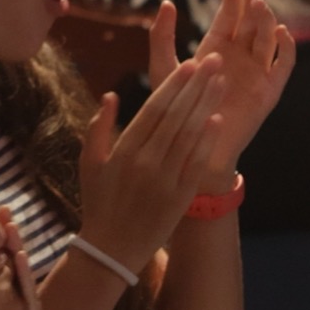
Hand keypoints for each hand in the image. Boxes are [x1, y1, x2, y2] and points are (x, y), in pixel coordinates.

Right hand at [78, 57, 227, 270]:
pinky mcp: (180, 196)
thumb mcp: (88, 164)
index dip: (173, 85)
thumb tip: (111, 95)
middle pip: (176, 116)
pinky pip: (196, 162)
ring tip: (220, 82)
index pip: (154, 109)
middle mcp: (146, 161)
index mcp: (123, 150)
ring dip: (207, 105)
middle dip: (196, 86)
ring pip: (189, 134)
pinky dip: (207, 140)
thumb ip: (98, 127)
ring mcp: (165, 179)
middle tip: (214, 61)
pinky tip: (217, 119)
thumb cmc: (99, 203)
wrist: (111, 249)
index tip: (189, 64)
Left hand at [151, 0, 295, 191]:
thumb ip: (161, 38)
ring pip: (267, 37)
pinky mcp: (269, 90)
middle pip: (251, 19)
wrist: (192, 147)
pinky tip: (280, 31)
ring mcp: (256, 71)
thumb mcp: (163, 69)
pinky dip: (286, 48)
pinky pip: (283, 65)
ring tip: (258, 3)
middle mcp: (239, 56)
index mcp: (215, 48)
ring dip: (266, 19)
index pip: (228, 16)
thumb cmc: (175, 110)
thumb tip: (165, 2)